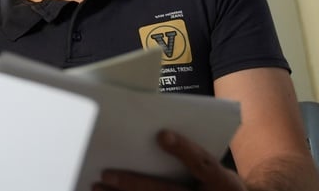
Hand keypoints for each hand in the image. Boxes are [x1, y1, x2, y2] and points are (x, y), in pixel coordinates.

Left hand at [92, 130, 246, 190]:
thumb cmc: (218, 183)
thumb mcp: (217, 169)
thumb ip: (193, 154)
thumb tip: (156, 133)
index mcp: (221, 181)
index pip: (203, 163)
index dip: (184, 149)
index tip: (162, 134)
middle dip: (134, 184)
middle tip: (107, 174)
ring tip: (97, 187)